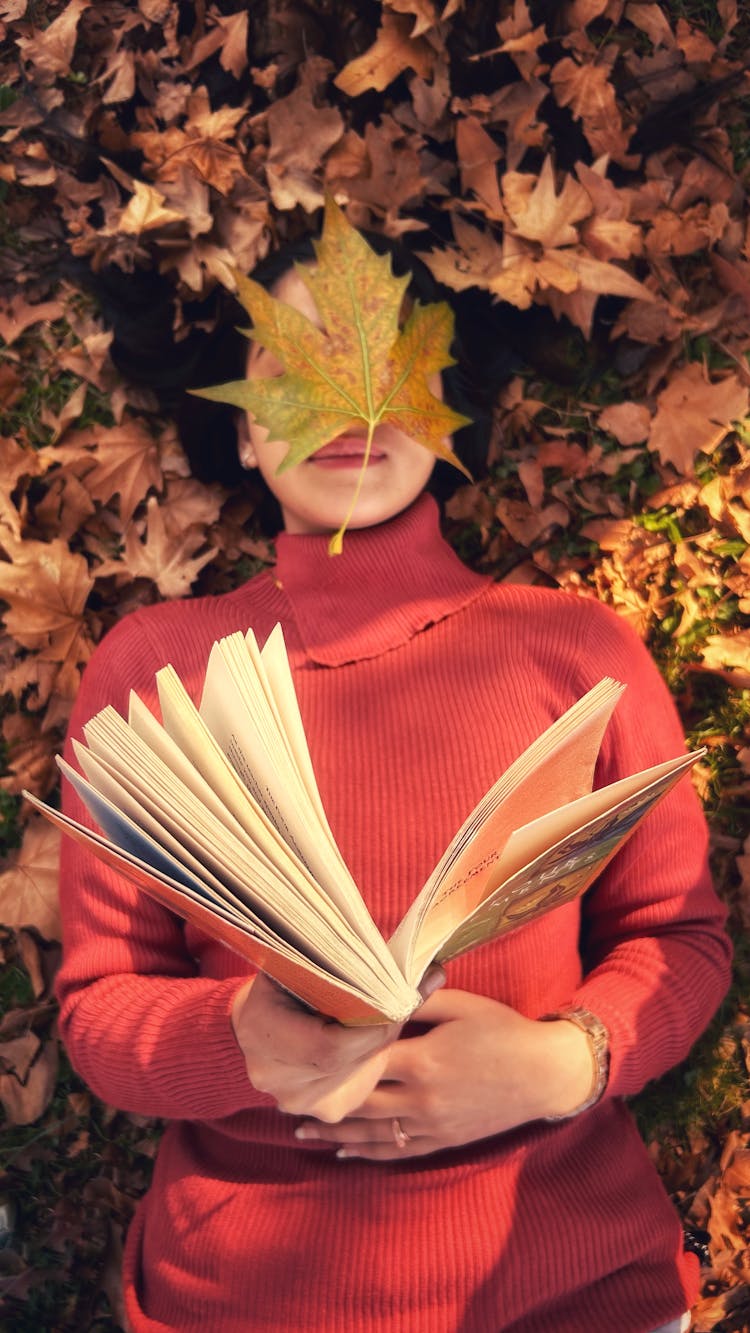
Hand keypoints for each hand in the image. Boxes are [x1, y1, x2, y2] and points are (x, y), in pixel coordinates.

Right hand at [231, 968, 444, 1122]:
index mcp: (264, 1036)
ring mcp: (299, 1102)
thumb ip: (349, 965)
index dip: (371, 1027)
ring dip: (380, 1047)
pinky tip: (372, 1043)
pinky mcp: (323, 1110)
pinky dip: (373, 1062)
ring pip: (362, 1075)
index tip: (397, 1000)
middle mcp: (277, 1080)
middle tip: (405, 1002)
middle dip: (382, 1031)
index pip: (332, 1047)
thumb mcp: (302, 965)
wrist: (251, 1027)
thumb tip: (424, 968)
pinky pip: (363, 1086)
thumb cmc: (281, 985)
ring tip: (388, 1019)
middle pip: (351, 1061)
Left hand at [295, 989, 594, 1158]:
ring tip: (301, 1129)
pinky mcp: (442, 1140)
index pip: (361, 1063)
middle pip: (357, 1102)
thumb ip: (417, 1001)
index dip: (328, 1061)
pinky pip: (397, 1151)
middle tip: (286, 1097)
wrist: (544, 1074)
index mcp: (421, 1061)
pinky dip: (367, 1152)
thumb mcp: (460, 1006)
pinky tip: (344, 1151)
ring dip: (334, 1132)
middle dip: (320, 1101)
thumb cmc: (503, 1032)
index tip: (297, 1058)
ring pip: (371, 1132)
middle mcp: (419, 1098)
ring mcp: (430, 1124)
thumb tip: (381, 988)